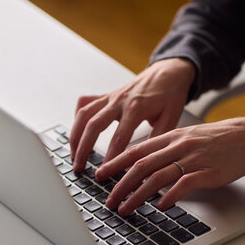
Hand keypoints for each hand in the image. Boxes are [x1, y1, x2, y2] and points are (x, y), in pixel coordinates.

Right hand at [69, 58, 195, 172]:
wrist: (169, 72)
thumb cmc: (171, 96)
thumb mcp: (171, 118)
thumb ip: (157, 139)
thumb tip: (146, 162)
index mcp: (137, 108)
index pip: (119, 138)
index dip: (111, 157)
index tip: (104, 172)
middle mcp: (119, 100)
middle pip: (93, 125)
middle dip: (83, 149)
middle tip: (79, 168)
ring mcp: (110, 97)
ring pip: (84, 115)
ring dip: (75, 136)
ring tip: (73, 156)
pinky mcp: (106, 95)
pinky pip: (85, 105)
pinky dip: (77, 119)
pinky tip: (77, 134)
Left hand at [95, 117, 244, 214]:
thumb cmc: (215, 139)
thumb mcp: (185, 137)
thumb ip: (163, 148)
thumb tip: (140, 165)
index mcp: (170, 137)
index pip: (136, 150)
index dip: (115, 163)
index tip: (100, 174)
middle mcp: (177, 146)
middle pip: (141, 166)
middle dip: (120, 184)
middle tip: (108, 199)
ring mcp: (192, 159)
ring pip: (157, 177)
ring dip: (137, 195)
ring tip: (125, 208)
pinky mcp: (207, 172)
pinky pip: (184, 185)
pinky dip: (170, 196)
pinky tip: (160, 207)